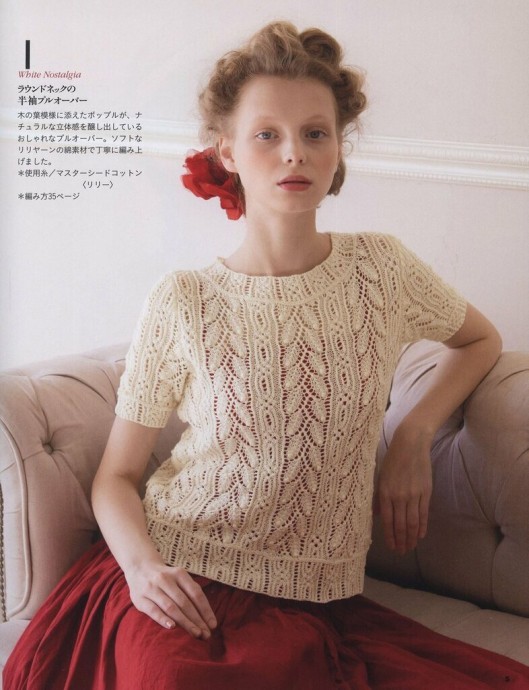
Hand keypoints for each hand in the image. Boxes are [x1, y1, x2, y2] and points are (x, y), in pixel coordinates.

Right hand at [124, 559, 217, 638]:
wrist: (140, 567)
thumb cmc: (166, 578)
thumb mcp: (179, 578)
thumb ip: (190, 592)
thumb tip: (206, 616)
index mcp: (179, 573)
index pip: (196, 594)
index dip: (205, 610)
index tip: (213, 625)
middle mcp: (166, 579)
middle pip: (185, 602)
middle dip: (197, 620)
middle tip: (206, 634)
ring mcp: (152, 588)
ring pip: (171, 607)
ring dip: (185, 622)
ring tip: (195, 634)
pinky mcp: (140, 599)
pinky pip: (153, 610)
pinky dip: (163, 619)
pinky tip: (172, 627)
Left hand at [374, 424, 432, 554]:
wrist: (410, 444)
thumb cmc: (393, 459)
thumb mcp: (380, 476)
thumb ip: (378, 497)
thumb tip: (376, 515)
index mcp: (385, 493)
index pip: (387, 521)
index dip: (390, 536)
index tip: (392, 547)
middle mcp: (399, 496)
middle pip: (401, 525)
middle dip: (401, 540)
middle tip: (402, 552)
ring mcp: (413, 495)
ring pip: (413, 522)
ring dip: (412, 537)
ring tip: (411, 547)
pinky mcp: (425, 492)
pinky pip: (423, 513)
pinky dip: (422, 526)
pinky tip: (421, 535)